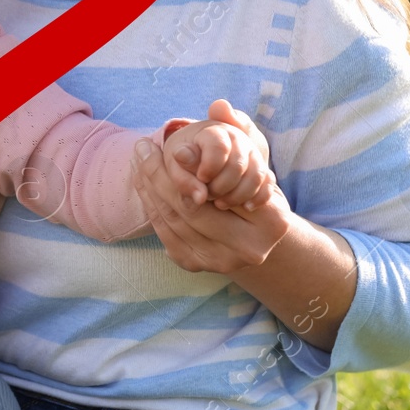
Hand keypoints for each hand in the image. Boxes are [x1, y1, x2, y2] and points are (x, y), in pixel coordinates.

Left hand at [131, 135, 292, 275]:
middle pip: (191, 208)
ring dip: (149, 188)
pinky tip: (142, 184)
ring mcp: (222, 263)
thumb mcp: (242, 167)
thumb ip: (216, 156)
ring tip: (137, 160)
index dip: (185, 165)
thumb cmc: (248, 188)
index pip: (217, 189)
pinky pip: (164, 234)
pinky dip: (150, 206)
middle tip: (141, 148)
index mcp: (272, 221)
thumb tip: (180, 155)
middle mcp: (249, 249)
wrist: (250, 229)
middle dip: (159, 175)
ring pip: (173, 221)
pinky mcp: (196, 266)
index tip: (162, 143)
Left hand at [160, 99, 273, 211]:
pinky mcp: (262, 169)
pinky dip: (259, 198)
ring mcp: (253, 153)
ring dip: (238, 195)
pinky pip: (269, 184)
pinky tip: (246, 208)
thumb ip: (183, 178)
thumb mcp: (176, 165)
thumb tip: (199, 198)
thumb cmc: (184, 158)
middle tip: (207, 195)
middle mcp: (238, 138)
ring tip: (220, 204)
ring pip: (256, 175)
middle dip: (220, 186)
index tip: (200, 178)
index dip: (209, 167)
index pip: (218, 146)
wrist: (201, 152)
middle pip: (238, 164)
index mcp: (214, 130)